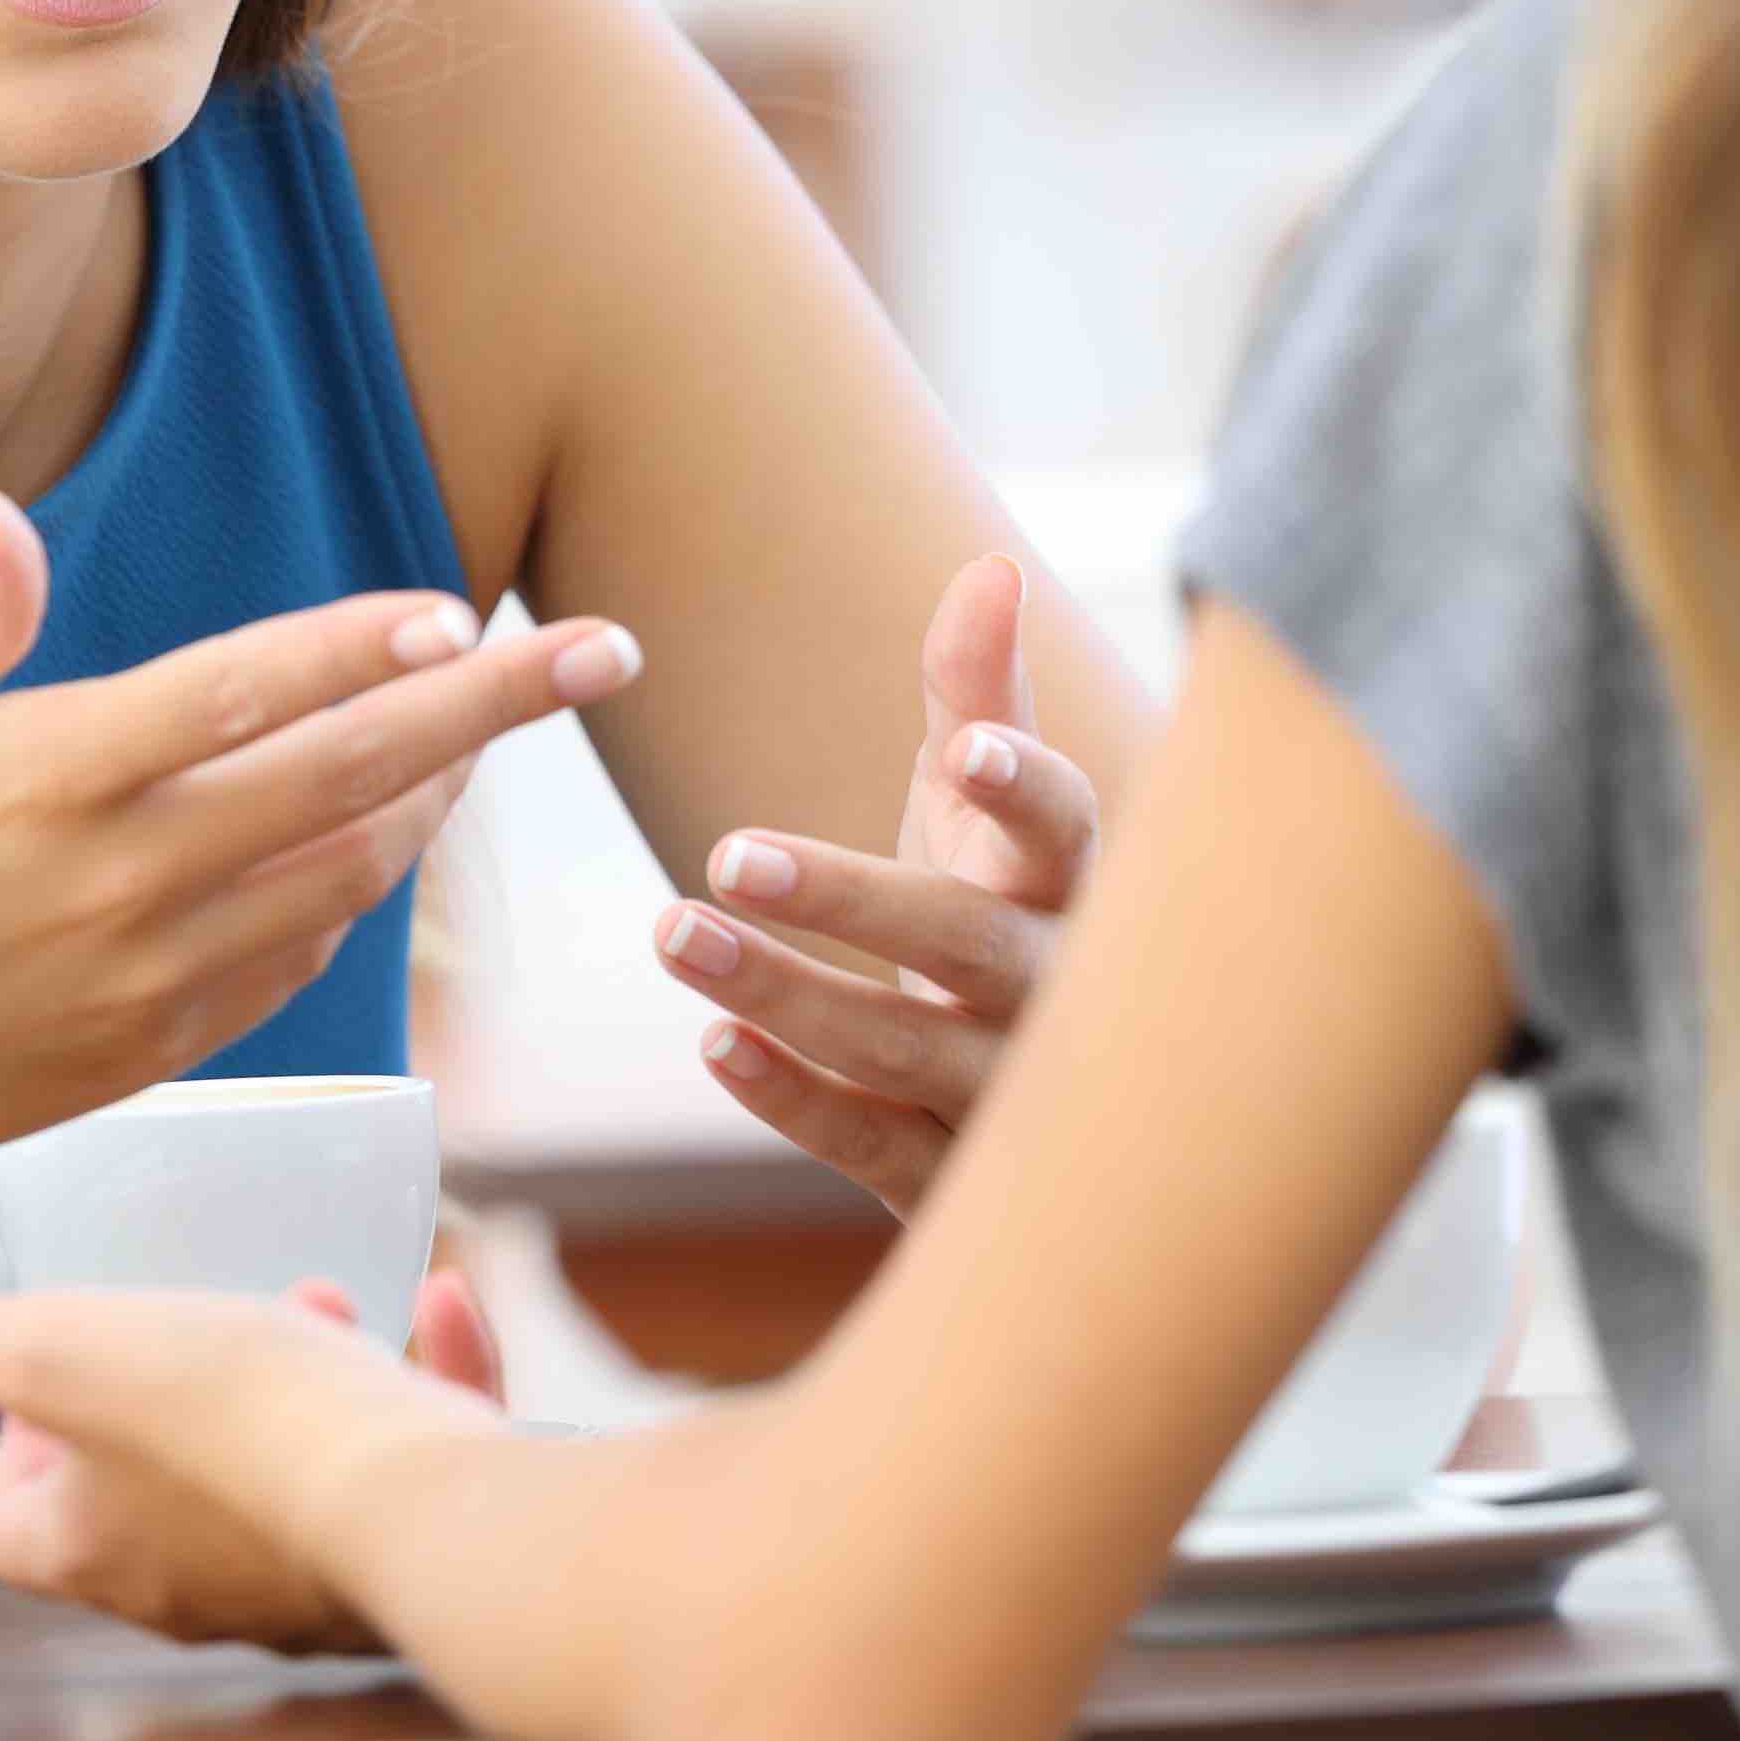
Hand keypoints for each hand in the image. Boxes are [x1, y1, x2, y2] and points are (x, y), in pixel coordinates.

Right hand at [0, 489, 638, 1201]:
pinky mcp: (156, 1050)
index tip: (462, 610)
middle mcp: (116, 881)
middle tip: (606, 650)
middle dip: (496, 710)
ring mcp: (146, 978)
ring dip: (441, 794)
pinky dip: (360, 886)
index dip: (361, 648)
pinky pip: (299, 959)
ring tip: (497, 729)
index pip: (241, 694)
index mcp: (45, 779)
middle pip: (349, 778)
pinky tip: (386, 830)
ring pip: (349, 873)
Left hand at [0, 1267, 504, 1649]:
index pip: (9, 1516)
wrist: (421, 1506)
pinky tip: (436, 1311)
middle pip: (142, 1492)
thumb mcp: (62, 1349)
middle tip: (195, 1316)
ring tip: (315, 1311)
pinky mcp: (400, 1556)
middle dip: (166, 1388)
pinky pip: (389, 1467)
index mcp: (89, 1551)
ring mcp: (298, 1581)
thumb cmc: (237, 1430)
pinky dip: (406, 1385)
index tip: (54, 1356)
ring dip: (286, 1383)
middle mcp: (186, 1589)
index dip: (15, 1435)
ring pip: (272, 1479)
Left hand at [647, 551, 1094, 1217]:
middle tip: (727, 853)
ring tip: (672, 932)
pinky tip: (715, 1045)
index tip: (964, 750)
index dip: (1024, 790)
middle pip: (966, 945)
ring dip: (788, 994)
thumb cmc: (1001, 910)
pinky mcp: (947, 1175)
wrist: (1051, 1107)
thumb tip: (991, 565)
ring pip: (905, 1050)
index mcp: (1067, 885)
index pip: (1065, 830)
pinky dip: (795, 1100)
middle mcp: (1052, 992)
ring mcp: (1005, 1093)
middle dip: (851, 900)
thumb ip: (980, 692)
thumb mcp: (986, 807)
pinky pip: (872, 1145)